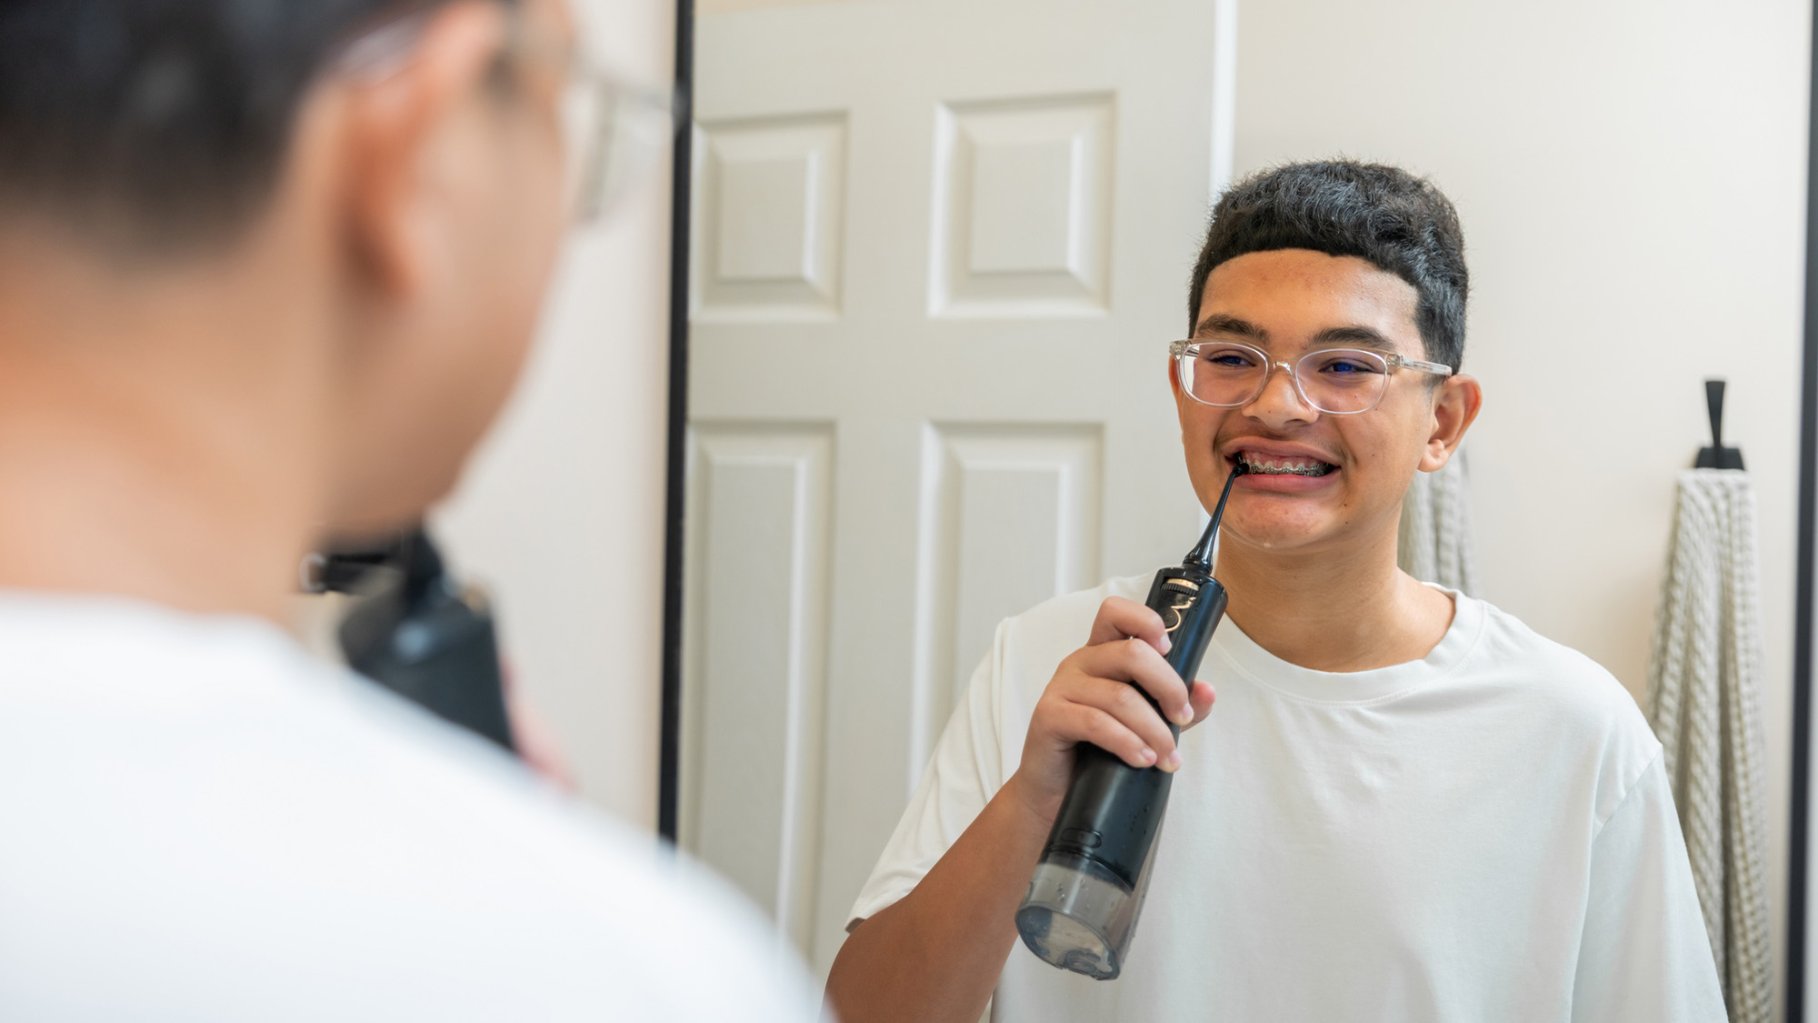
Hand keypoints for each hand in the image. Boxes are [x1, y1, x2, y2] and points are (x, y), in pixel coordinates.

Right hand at [1006, 596, 1215, 823]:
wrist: (1055, 792)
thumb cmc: (1097, 752)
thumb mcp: (1145, 725)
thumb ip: (1176, 706)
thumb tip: (1207, 691)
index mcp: (1101, 654)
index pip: (1116, 613)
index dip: (1146, 621)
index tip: (1169, 650)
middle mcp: (1080, 663)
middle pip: (1131, 653)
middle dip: (1168, 687)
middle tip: (1181, 718)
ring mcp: (1061, 687)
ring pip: (1119, 696)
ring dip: (1154, 730)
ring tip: (1168, 758)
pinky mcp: (1049, 716)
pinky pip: (1095, 722)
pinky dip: (1127, 742)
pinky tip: (1143, 759)